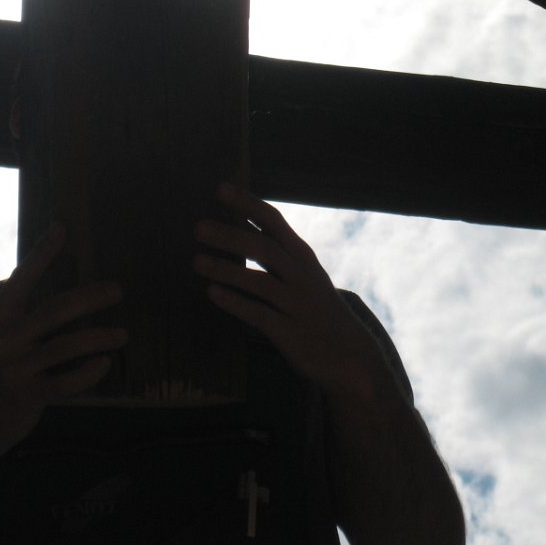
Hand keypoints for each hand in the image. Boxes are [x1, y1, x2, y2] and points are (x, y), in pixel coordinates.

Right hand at [0, 224, 126, 462]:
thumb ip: (16, 318)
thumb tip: (55, 293)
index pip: (22, 278)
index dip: (43, 253)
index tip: (62, 228)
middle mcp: (3, 340)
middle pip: (54, 310)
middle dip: (90, 297)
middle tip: (117, 291)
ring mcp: (14, 369)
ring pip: (66, 346)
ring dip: (99, 337)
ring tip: (122, 334)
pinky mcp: (26, 396)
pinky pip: (66, 382)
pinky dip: (89, 372)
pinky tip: (105, 364)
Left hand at [194, 184, 383, 397]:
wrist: (349, 356)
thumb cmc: (315, 309)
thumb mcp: (303, 274)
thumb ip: (275, 252)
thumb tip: (237, 227)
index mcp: (301, 256)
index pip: (273, 221)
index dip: (246, 204)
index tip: (219, 188)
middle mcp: (300, 276)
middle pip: (263, 249)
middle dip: (230, 236)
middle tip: (198, 228)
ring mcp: (295, 305)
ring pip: (259, 282)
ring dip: (226, 270)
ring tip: (196, 261)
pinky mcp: (289, 333)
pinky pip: (258, 314)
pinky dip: (234, 303)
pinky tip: (211, 293)